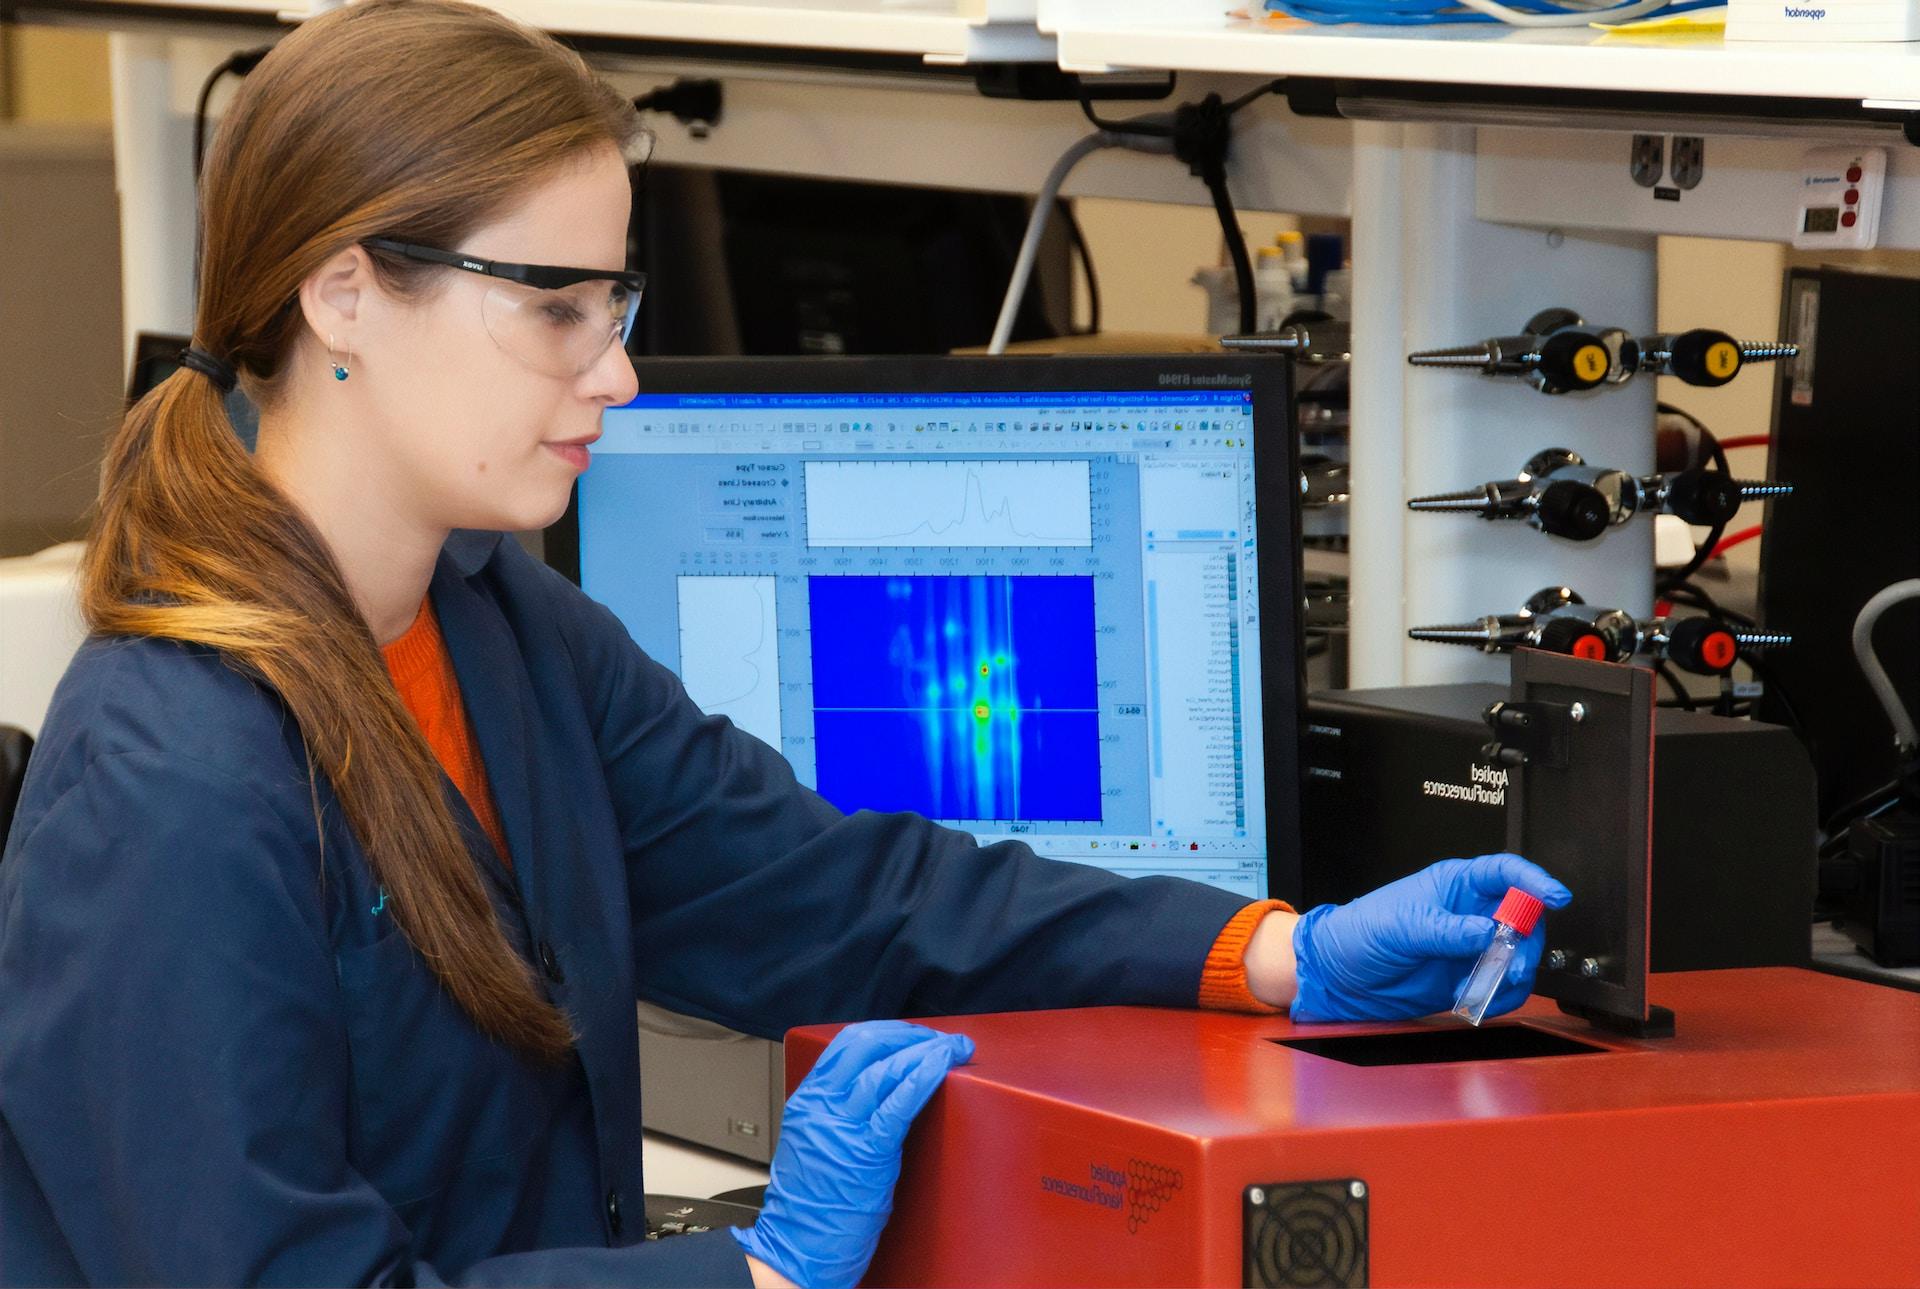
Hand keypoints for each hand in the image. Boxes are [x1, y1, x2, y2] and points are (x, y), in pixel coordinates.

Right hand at [733, 1020, 973, 1288]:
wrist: (797, 1247)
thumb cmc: (811, 1205)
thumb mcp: (818, 1142)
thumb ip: (839, 1112)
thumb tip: (879, 1090)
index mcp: (810, 1100)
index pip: (848, 1043)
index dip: (888, 1031)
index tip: (915, 1034)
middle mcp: (823, 1106)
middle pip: (869, 1045)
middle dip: (911, 1035)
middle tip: (940, 1040)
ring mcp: (843, 1127)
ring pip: (887, 1067)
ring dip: (928, 1051)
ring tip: (954, 1049)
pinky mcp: (867, 1152)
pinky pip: (899, 1103)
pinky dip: (923, 1078)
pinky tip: (941, 1067)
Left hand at [1290, 853, 1570, 1022]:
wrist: (1339, 975)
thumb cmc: (1360, 933)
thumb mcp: (1401, 926)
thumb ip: (1447, 930)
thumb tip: (1488, 932)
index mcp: (1455, 884)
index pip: (1505, 872)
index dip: (1534, 881)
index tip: (1555, 896)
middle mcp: (1470, 913)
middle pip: (1523, 919)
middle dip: (1525, 943)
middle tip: (1510, 965)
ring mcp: (1471, 946)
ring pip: (1517, 957)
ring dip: (1510, 975)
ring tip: (1479, 987)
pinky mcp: (1467, 977)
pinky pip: (1501, 987)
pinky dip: (1497, 997)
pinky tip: (1471, 1000)